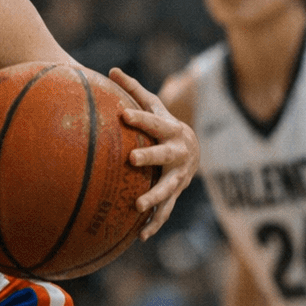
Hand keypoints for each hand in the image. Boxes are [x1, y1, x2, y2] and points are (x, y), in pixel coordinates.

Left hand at [112, 67, 198, 239]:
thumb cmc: (163, 124)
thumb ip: (133, 89)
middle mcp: (178, 153)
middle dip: (150, 157)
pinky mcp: (176, 194)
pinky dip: (154, 223)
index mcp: (170, 129)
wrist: (193, 149)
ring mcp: (179, 176)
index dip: (140, 117)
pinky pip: (165, 211)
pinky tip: (139, 236)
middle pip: (164, 154)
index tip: (122, 114)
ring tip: (138, 207)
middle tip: (131, 159)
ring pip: (168, 188)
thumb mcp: (153, 105)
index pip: (153, 121)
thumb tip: (112, 69)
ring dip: (154, 198)